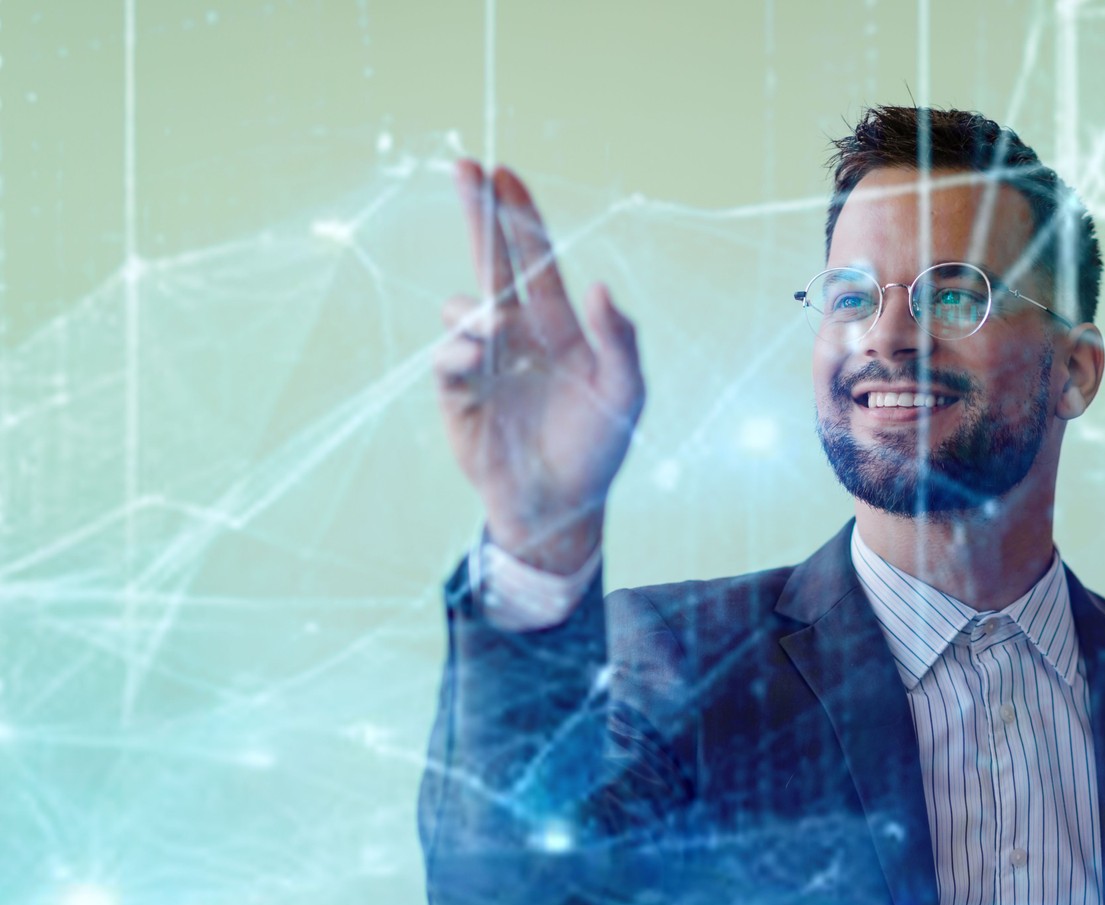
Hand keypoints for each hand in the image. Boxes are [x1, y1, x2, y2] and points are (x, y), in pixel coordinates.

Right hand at [436, 159, 644, 573]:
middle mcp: (516, 335)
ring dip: (475, 309)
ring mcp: (484, 362)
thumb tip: (600, 286)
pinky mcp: (457, 394)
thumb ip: (620, 340)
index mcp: (558, 326)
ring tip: (493, 328)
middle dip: (479, 215)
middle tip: (464, 167)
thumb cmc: (599, 447)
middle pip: (492, 264)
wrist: (561, 507)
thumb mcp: (626, 393)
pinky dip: (459, 352)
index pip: (536, 261)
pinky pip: (448, 360)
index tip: (504, 173)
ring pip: (464, 311)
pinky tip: (475, 356)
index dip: (521, 217)